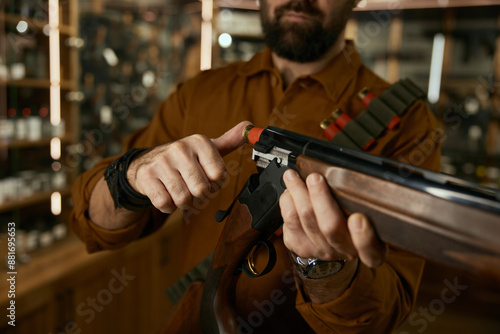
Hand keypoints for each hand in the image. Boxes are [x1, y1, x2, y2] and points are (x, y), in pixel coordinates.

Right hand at [126, 121, 250, 212]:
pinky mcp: (146, 176)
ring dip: (184, 202)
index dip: (215, 184)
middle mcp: (179, 148)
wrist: (147, 163)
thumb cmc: (183, 159)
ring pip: (183, 199)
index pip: (219, 175)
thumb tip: (250, 127)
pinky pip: (165, 204)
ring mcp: (161, 162)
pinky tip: (166, 193)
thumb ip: (229, 141)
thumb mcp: (205, 149)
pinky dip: (168, 207)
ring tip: (180, 190)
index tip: (208, 179)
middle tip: (193, 188)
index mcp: (199, 141)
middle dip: (199, 196)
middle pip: (202, 189)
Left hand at [279, 170, 387, 267]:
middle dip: (319, 197)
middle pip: (330, 226)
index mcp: (370, 245)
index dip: (364, 237)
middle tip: (315, 178)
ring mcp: (321, 250)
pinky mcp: (302, 246)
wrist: (335, 241)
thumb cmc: (352, 221)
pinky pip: (289, 223)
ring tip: (293, 177)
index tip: (357, 219)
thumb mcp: (369, 212)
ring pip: (305, 221)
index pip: (371, 250)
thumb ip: (363, 201)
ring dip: (297, 194)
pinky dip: (287, 203)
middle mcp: (344, 249)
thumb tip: (347, 172)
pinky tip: (290, 192)